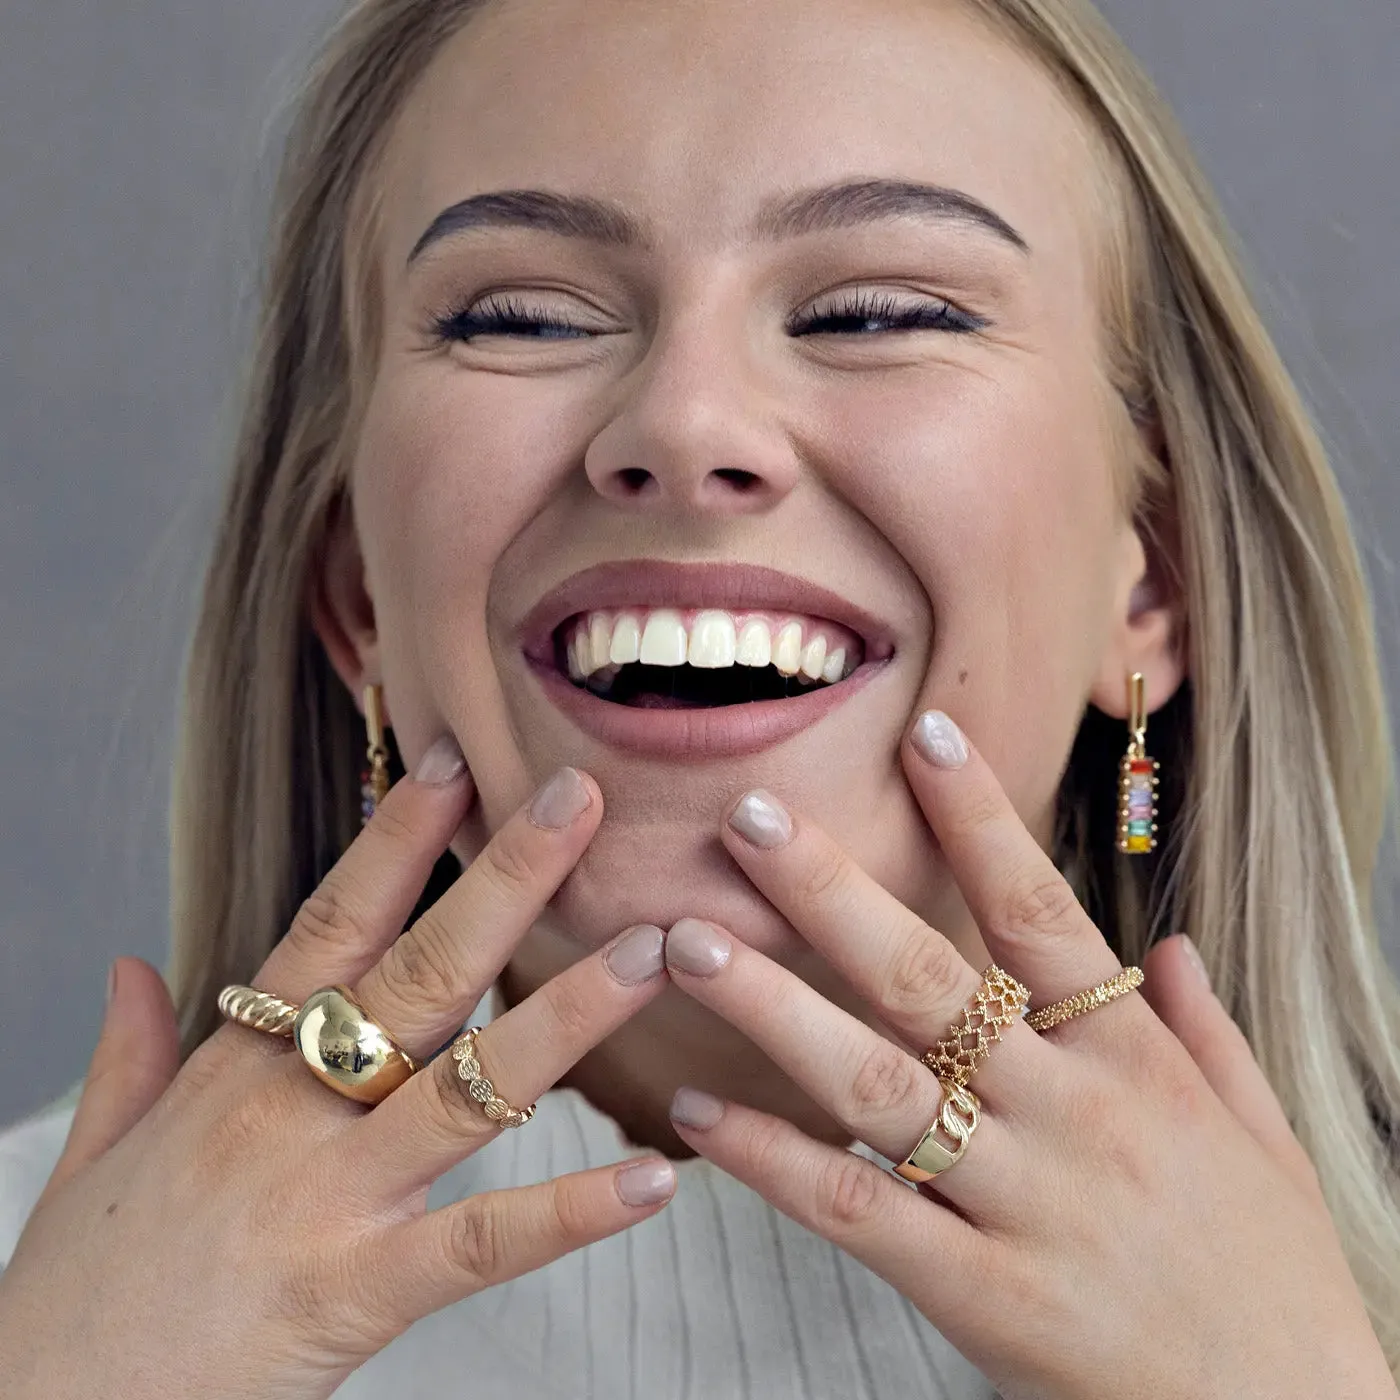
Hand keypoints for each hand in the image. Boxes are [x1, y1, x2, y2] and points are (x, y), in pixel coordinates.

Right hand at [0, 756, 673, 1399]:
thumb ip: (130, 1053)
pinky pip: (483, 1241)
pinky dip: (572, 1210)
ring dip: (570, 1013)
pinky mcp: (358, 1293)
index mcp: (236, 1068)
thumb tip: (132, 967)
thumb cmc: (81, 1295)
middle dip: (506, 878)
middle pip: (420, 970)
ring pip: (470, 1084)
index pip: (331, 922)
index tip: (456, 762)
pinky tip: (655, 1177)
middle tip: (581, 797)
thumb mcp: (95, 1155)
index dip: (397, 838)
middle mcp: (291, 1111)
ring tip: (654, 950)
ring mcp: (330, 1198)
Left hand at [661, 710, 1395, 1399]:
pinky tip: (697, 1117)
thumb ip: (1209, 1033)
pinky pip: (859, 1214)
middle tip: (751, 815)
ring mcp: (1027, 1203)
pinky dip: (772, 1162)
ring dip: (774, 1008)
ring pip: (878, 1085)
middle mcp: (1076, 1112)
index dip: (979, 817)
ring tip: (688, 943)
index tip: (922, 732)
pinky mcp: (985, 1297)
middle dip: (834, 891)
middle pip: (934, 977)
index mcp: (1137, 1059)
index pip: (1042, 910)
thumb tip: (1174, 946)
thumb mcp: (1267, 1137)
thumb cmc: (1273, 1277)